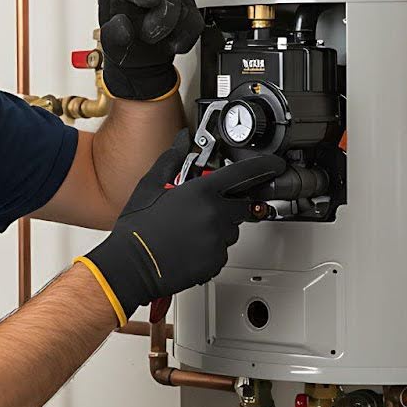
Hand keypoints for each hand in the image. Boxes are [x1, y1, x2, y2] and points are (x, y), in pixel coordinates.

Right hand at [77, 132, 285, 324]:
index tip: (275, 166)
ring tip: (189, 230)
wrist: (131, 266)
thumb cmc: (138, 230)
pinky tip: (188, 246)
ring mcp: (217, 241)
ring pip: (230, 231)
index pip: (244, 174)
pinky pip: (221, 251)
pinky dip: (210, 248)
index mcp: (202, 193)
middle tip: (204, 208)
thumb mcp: (151, 185)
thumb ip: (172, 159)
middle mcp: (215, 216)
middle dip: (229, 205)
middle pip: (241, 206)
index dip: (264, 168)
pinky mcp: (214, 263)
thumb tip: (182, 140)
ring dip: (218, 227)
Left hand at [97, 0, 204, 100]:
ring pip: (184, 7)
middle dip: (162, 18)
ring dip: (173, 31)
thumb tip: (124, 26)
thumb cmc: (122, 41)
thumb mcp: (109, 41)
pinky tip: (172, 45)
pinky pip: (195, 22)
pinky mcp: (189, 10)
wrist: (138, 56)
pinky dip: (185, 38)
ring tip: (157, 41)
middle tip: (149, 36)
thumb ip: (112, 33)